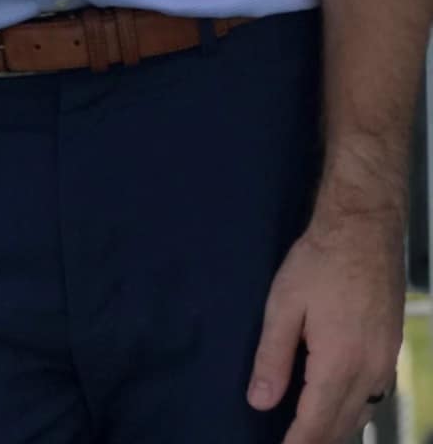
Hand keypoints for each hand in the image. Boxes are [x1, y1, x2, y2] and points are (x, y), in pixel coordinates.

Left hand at [246, 209, 403, 441]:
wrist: (365, 229)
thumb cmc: (319, 261)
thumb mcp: (283, 304)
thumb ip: (272, 356)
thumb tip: (259, 402)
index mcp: (339, 362)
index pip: (316, 423)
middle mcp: (368, 371)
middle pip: (342, 426)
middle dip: (316, 441)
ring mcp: (385, 362)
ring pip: (361, 414)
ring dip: (336, 430)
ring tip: (309, 434)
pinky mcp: (391, 350)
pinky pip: (374, 396)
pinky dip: (354, 410)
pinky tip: (337, 406)